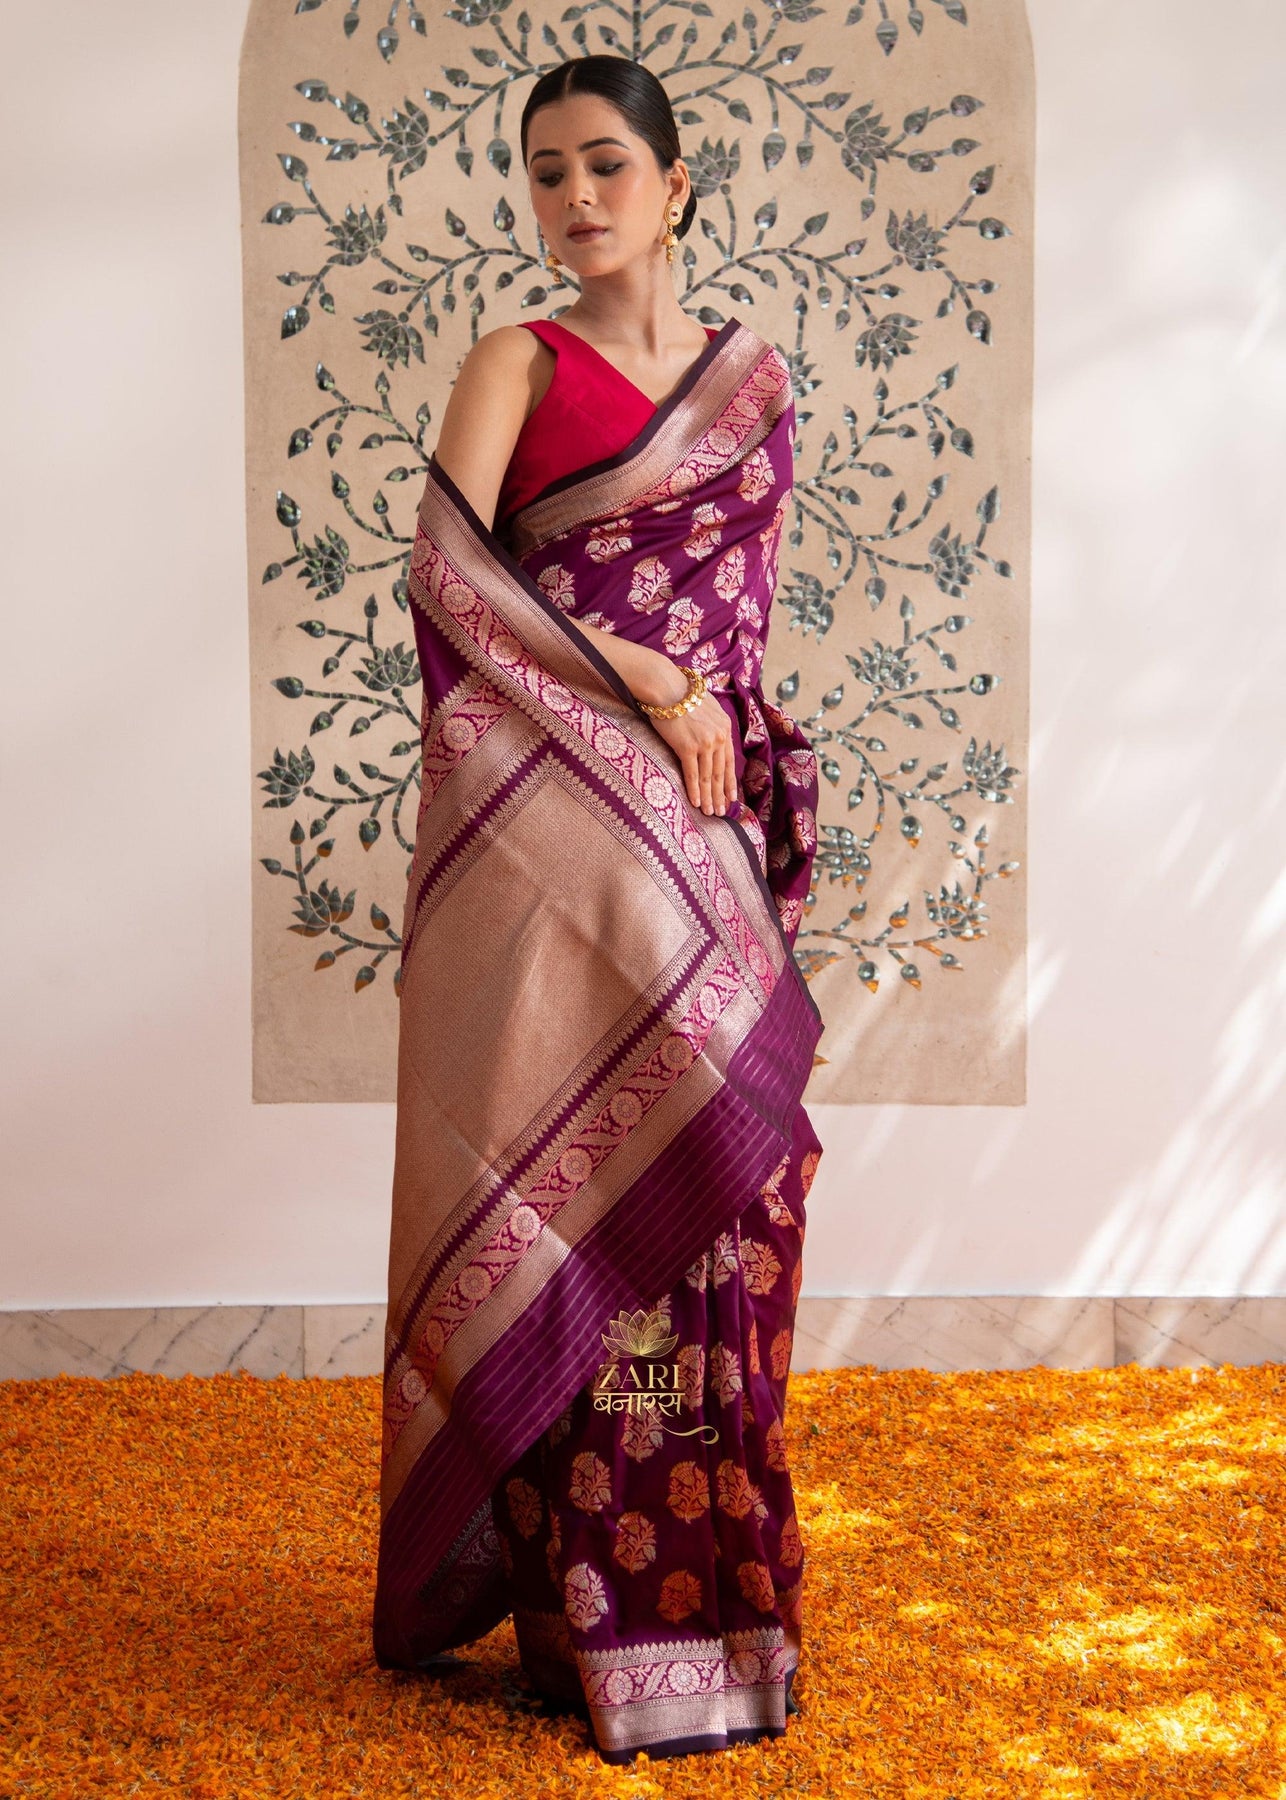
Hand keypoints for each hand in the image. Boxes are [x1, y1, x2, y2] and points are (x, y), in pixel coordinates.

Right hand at [646, 689, 738, 817]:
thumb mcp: (707, 706)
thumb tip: (712, 737)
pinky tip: (696, 803)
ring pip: (709, 777)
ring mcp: (704, 743)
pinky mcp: (688, 747)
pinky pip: (693, 774)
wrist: (666, 687)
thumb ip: (713, 723)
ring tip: (710, 812)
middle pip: (721, 772)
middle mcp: (718, 737)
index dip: (730, 781)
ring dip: (709, 797)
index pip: (729, 761)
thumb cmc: (681, 694)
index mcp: (725, 727)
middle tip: (721, 812)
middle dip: (721, 795)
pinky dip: (695, 791)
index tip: (731, 797)